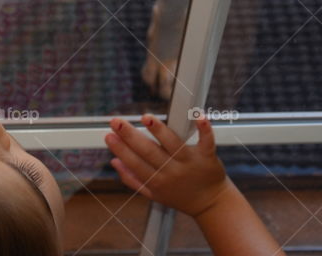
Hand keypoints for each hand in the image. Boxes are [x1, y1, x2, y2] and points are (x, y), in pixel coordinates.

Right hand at [105, 114, 230, 217]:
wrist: (212, 205)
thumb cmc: (180, 197)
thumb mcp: (153, 194)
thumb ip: (132, 179)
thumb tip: (114, 162)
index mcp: (157, 181)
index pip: (135, 163)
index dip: (120, 149)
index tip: (109, 135)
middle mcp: (172, 171)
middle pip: (149, 152)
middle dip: (130, 136)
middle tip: (116, 122)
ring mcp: (190, 163)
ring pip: (173, 144)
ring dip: (160, 130)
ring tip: (146, 118)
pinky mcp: (207, 156)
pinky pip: (206, 141)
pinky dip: (204, 129)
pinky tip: (199, 116)